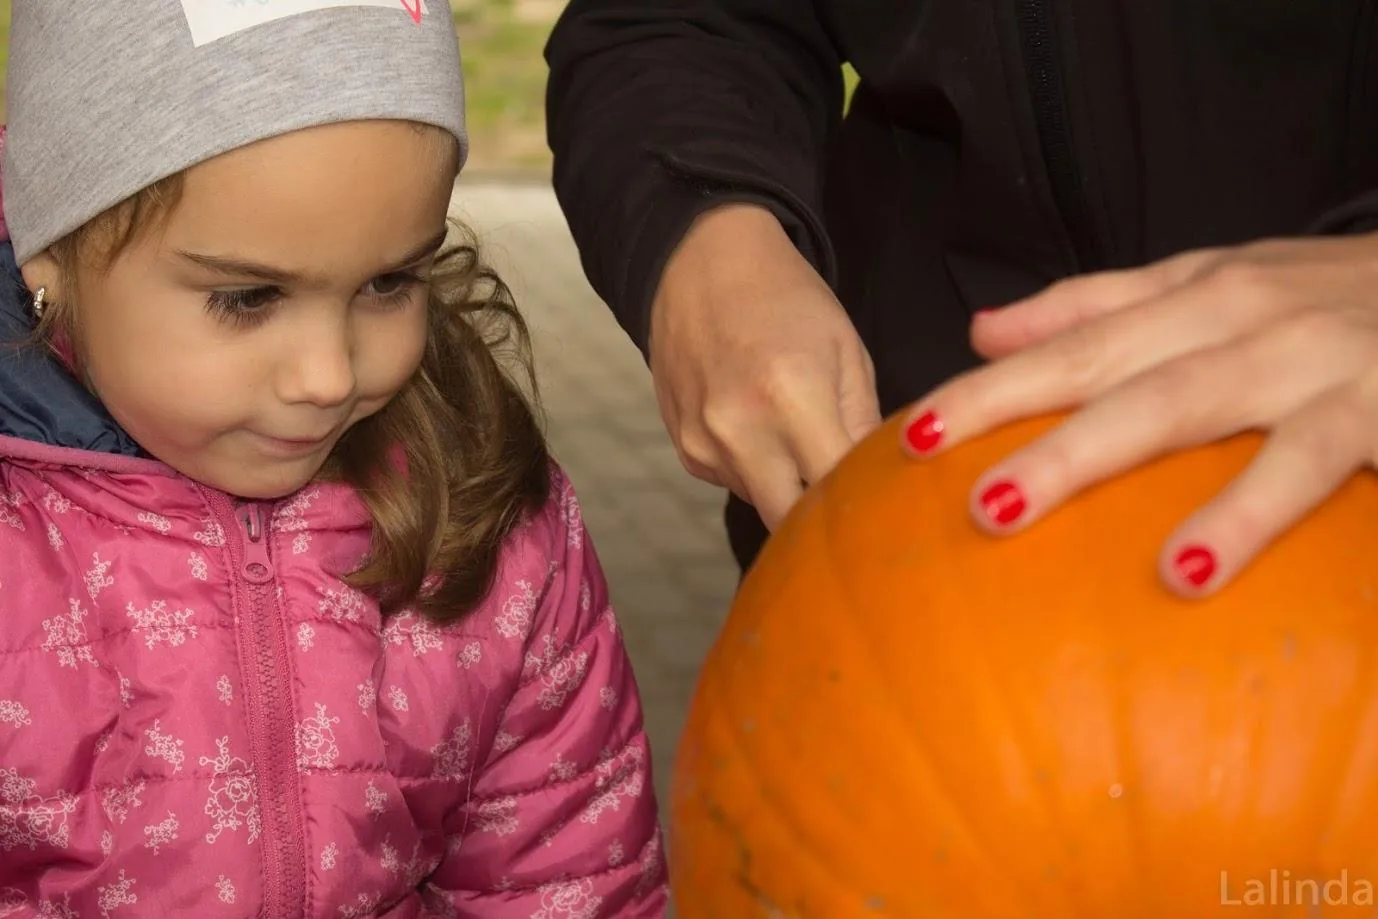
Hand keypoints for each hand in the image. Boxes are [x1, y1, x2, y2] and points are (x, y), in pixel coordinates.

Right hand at [649, 203, 880, 529]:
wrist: (699, 262)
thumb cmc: (786, 299)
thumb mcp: (847, 351)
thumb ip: (866, 425)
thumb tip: (885, 484)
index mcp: (792, 397)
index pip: (839, 488)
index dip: (869, 504)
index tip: (889, 507)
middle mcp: (739, 431)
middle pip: (792, 522)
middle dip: (824, 519)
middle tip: (851, 502)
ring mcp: (704, 445)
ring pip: (763, 503)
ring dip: (789, 488)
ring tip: (799, 441)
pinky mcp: (686, 451)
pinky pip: (734, 484)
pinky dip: (756, 471)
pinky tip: (760, 428)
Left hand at [897, 233, 1377, 595]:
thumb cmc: (1341, 296)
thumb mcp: (1222, 280)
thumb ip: (1102, 305)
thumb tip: (985, 330)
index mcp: (1200, 292)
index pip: (1075, 335)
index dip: (990, 380)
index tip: (915, 430)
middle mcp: (1242, 316)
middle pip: (1103, 366)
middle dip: (1008, 410)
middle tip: (926, 460)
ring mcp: (1306, 361)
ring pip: (1177, 405)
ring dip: (1084, 454)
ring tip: (1003, 511)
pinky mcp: (1376, 411)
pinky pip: (1300, 466)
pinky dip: (1243, 514)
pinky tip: (1185, 571)